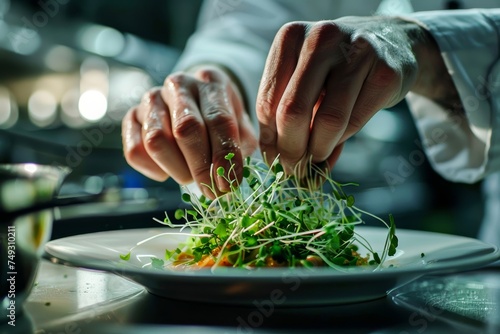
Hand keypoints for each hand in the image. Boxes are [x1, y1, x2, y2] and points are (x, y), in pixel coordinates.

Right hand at [122, 65, 257, 197]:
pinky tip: (167, 170)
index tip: (228, 184)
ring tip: (190, 177)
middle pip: (186, 129)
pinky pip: (135, 150)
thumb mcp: (240, 127)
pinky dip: (152, 169)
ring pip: (157, 140)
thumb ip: (240, 148)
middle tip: (210, 190)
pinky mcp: (131, 116)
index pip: (219, 119)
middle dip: (200, 167)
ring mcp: (151, 99)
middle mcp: (179, 85)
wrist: (196, 102)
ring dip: (176, 168)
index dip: (224, 156)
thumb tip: (230, 176)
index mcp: (212, 82)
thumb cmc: (220, 120)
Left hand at [256, 16, 438, 174]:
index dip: (269, 139)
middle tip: (293, 170)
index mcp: (291, 37)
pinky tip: (337, 141)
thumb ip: (285, 115)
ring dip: (318, 151)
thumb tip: (277, 164)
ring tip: (316, 160)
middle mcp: (321, 38)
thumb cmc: (335, 69)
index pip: (267, 101)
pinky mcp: (385, 73)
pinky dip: (342, 141)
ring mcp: (357, 52)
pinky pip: (354, 122)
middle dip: (291, 151)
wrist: (391, 44)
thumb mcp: (303, 79)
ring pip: (327, 121)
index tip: (274, 160)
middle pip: (293, 112)